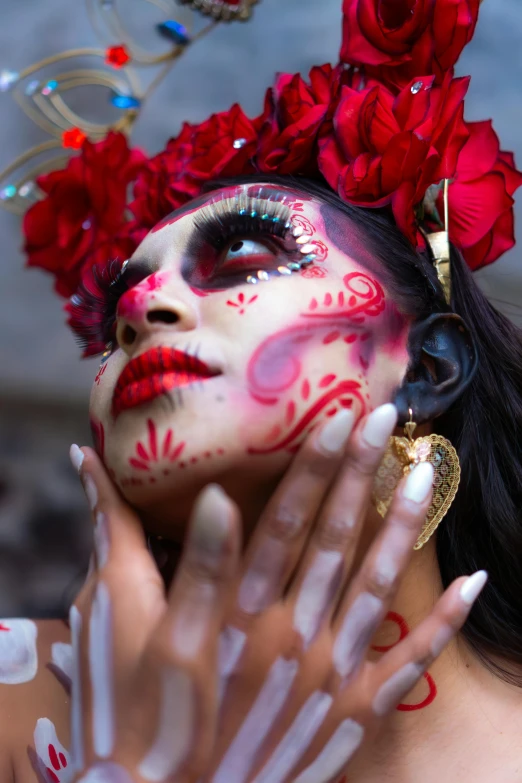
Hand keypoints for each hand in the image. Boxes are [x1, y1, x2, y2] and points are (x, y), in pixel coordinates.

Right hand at [68, 403, 486, 782]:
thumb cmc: (155, 714)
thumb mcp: (145, 634)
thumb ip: (174, 560)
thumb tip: (209, 497)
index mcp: (241, 612)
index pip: (285, 520)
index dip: (313, 466)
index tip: (338, 416)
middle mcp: (294, 633)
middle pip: (335, 538)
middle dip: (359, 474)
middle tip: (386, 418)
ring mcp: (333, 673)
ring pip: (377, 584)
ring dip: (403, 527)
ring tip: (425, 475)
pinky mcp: (356, 712)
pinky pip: (412, 663)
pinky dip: (444, 623)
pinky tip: (473, 584)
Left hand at [69, 446, 240, 782]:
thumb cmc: (162, 720)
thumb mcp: (189, 640)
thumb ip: (204, 567)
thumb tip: (217, 496)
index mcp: (118, 585)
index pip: (108, 514)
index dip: (102, 477)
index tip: (89, 445)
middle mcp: (102, 600)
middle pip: (113, 534)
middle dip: (125, 498)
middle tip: (145, 469)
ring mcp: (104, 629)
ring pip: (121, 565)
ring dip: (137, 536)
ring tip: (161, 516)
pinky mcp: (111, 652)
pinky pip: (126, 593)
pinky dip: (145, 572)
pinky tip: (169, 581)